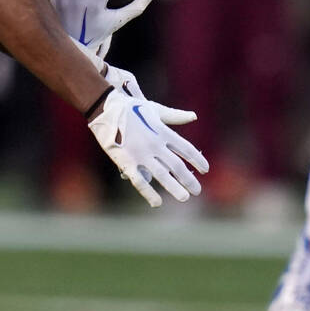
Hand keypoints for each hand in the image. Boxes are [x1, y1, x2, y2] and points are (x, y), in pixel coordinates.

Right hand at [87, 64, 208, 207]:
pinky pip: (140, 180)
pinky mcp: (126, 161)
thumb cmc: (130, 107)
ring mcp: (140, 154)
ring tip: (184, 198)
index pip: (187, 149)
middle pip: (177, 165)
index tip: (205, 170)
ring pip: (162, 175)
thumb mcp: (154, 109)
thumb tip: (194, 116)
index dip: (198, 161)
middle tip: (197, 191)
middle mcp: (154, 144)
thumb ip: (174, 116)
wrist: (105, 108)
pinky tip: (157, 203)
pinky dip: (149, 193)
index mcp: (162, 131)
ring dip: (175, 188)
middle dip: (189, 180)